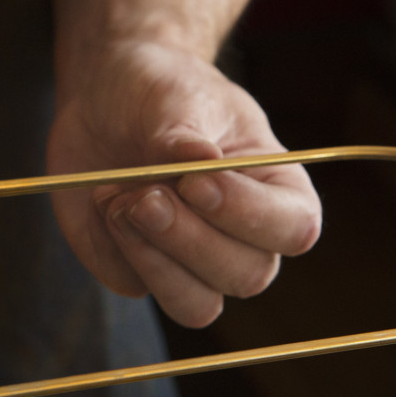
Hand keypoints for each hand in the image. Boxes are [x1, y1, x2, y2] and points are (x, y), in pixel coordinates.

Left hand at [46, 40, 320, 326]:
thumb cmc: (159, 90)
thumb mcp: (175, 95)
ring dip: (154, 261)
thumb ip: (184, 132)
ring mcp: (192, 264)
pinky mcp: (140, 271)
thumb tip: (200, 161)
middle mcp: (244, 239)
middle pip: (245, 276)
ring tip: (119, 201)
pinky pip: (133, 285)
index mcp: (278, 190)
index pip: (293, 228)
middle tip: (145, 195)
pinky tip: (102, 199)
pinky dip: (112, 247)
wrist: (105, 97)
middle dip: (189, 239)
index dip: (246, 215)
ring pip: (195, 306)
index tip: (195, 181)